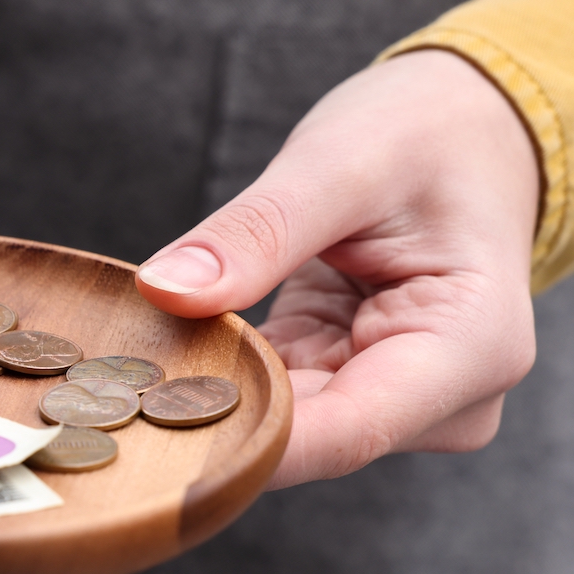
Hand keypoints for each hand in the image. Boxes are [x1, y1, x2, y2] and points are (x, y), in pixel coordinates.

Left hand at [137, 50, 539, 488]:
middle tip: (101, 390)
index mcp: (471, 349)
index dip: (240, 442)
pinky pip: (272, 396)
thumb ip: (255, 234)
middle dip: (207, 416)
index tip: (144, 431)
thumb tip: (162, 291)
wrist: (469, 131)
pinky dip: (218, 374)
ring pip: (279, 423)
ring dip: (205, 396)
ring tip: (122, 367)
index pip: (341, 433)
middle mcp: (446, 399)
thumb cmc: (426, 135)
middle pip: (304, 438)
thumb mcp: (340, 163)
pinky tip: (157, 356)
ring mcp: (399, 400)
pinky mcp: (352, 385)